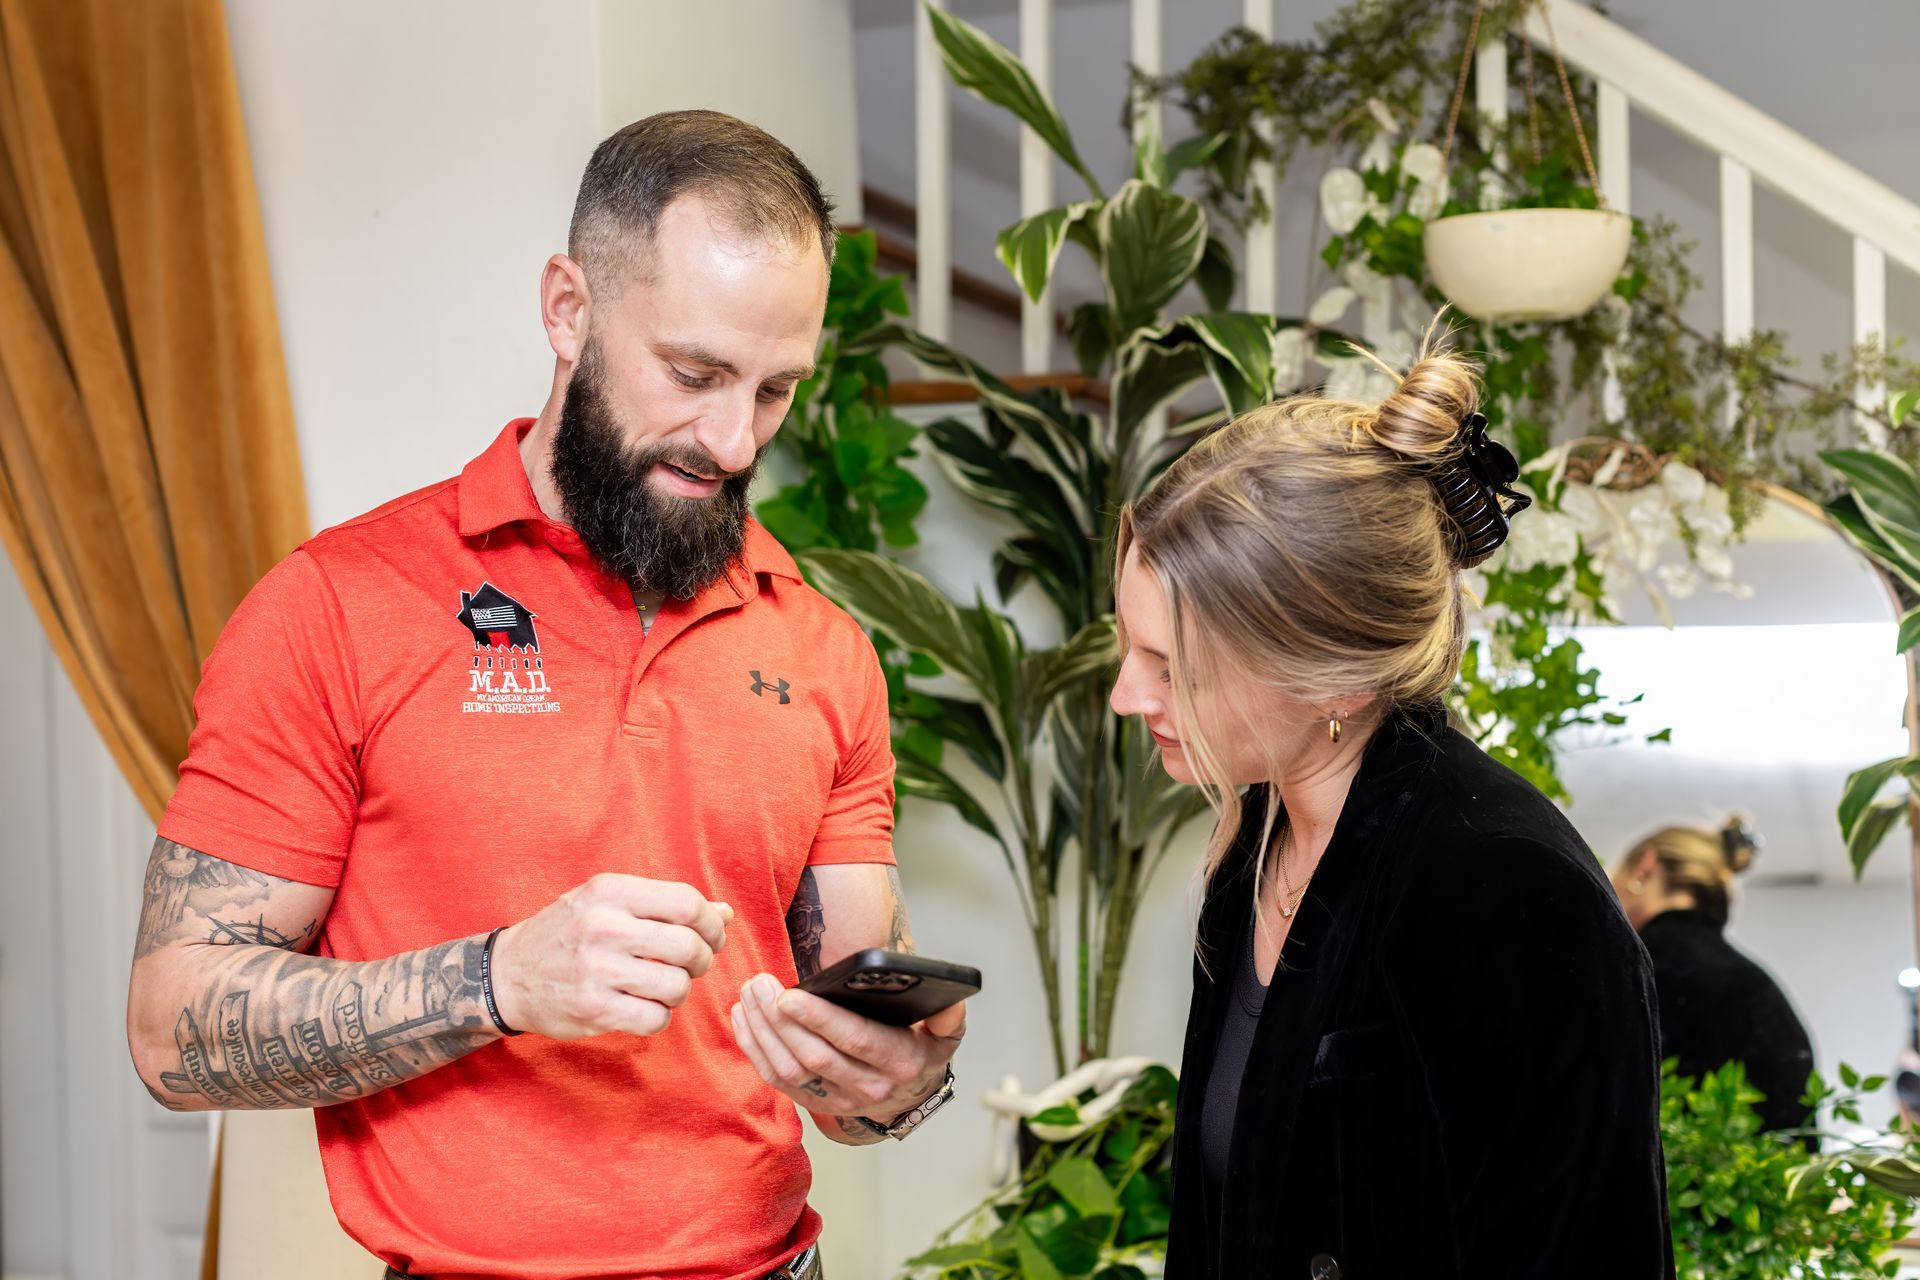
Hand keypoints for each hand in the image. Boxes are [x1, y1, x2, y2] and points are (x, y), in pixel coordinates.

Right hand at [491, 873, 732, 1038]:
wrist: (508, 974)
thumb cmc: (570, 933)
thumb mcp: (610, 903)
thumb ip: (666, 905)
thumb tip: (727, 913)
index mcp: (610, 890)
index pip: (686, 902)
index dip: (710, 923)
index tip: (711, 936)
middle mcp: (602, 926)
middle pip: (687, 946)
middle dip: (702, 960)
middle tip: (691, 966)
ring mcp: (596, 969)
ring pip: (676, 986)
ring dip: (680, 991)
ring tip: (664, 987)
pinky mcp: (592, 1008)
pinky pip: (655, 1018)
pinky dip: (659, 1017)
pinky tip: (644, 1007)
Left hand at [730, 972, 963, 1119]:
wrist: (906, 1097)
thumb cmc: (919, 1050)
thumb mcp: (944, 1035)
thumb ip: (949, 1017)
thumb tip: (952, 1002)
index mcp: (899, 1063)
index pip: (854, 1040)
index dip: (820, 1019)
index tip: (789, 995)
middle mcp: (866, 1088)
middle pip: (814, 1056)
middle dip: (781, 1020)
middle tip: (760, 985)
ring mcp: (836, 1100)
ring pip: (789, 1069)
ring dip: (762, 1032)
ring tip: (749, 994)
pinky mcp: (812, 1103)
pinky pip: (776, 1080)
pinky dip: (754, 1048)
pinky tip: (743, 1017)